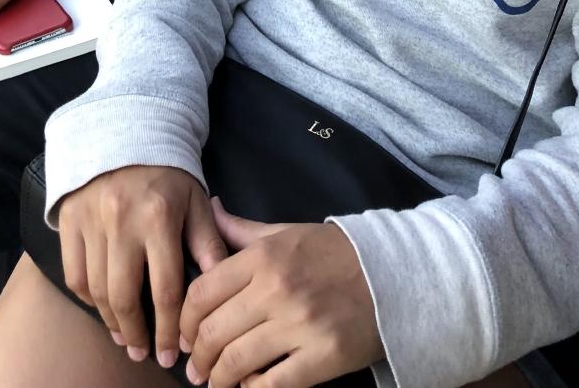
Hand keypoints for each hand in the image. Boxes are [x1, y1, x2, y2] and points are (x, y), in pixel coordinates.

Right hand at [58, 166, 225, 368]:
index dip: (169, 329)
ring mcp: (91, 220)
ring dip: (110, 321)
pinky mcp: (69, 219)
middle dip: (136, 334)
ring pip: (96, 289)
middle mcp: (121, 220)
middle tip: (144, 354)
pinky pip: (74, 272)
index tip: (173, 354)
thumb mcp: (196, 202)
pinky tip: (102, 307)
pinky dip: (87, 297)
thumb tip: (221, 287)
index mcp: (159, 217)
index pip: (166, 289)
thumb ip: (208, 244)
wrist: (127, 130)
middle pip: (124, 296)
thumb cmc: (168, 173)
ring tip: (124, 337)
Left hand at [180, 199, 381, 387]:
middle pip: (214, 331)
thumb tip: (211, 208)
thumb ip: (243, 230)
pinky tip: (249, 386)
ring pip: (236, 361)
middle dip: (197, 356)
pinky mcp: (322, 357)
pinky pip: (272, 384)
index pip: (202, 291)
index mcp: (263, 256)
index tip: (185, 334)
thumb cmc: (333, 252)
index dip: (185, 319)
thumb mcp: (286, 232)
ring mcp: (299, 325)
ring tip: (215, 383)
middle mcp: (276, 289)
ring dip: (218, 379)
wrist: (392, 273)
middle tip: (195, 368)